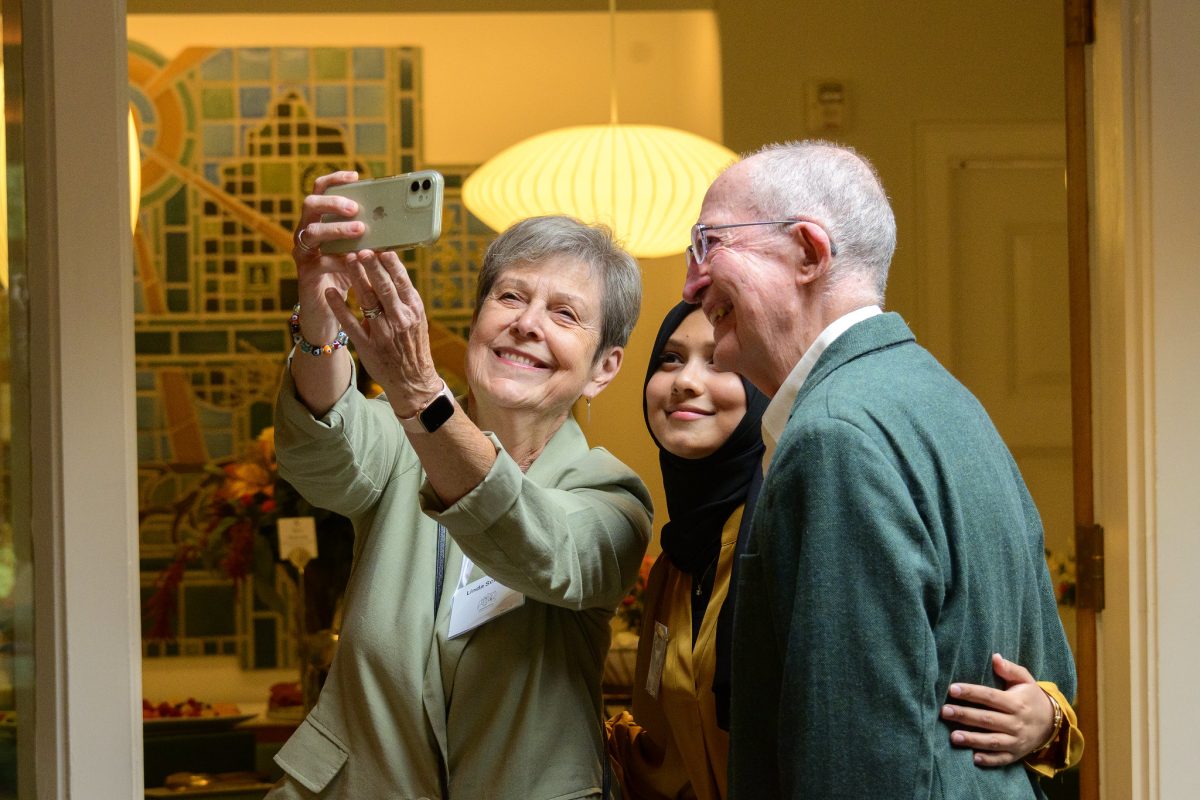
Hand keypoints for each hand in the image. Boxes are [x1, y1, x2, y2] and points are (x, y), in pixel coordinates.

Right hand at [292, 171, 365, 340]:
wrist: (329, 314)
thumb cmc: (348, 278)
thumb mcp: (360, 253)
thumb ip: (370, 237)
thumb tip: (395, 222)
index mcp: (320, 221)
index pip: (321, 191)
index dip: (335, 180)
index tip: (355, 175)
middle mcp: (306, 232)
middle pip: (310, 204)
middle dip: (333, 202)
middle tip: (355, 207)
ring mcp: (302, 252)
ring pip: (311, 231)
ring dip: (336, 229)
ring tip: (360, 230)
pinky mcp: (305, 273)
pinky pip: (317, 261)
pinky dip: (337, 260)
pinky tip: (352, 261)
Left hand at [326, 249, 442, 417]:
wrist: (413, 381)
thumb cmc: (413, 346)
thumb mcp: (416, 320)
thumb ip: (403, 298)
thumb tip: (390, 269)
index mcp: (414, 310)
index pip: (402, 281)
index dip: (390, 263)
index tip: (380, 246)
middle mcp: (400, 319)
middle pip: (383, 287)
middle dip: (371, 265)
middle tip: (360, 247)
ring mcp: (383, 333)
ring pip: (367, 300)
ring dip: (356, 278)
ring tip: (345, 259)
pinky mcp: (368, 346)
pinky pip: (350, 323)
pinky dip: (339, 307)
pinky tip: (330, 292)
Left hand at [941, 652, 1054, 766]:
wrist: (1053, 724)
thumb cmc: (1031, 698)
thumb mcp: (1025, 680)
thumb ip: (1010, 669)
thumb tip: (994, 657)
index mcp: (1016, 703)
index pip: (990, 697)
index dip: (971, 692)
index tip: (952, 689)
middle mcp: (1016, 723)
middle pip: (987, 719)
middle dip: (964, 715)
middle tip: (944, 711)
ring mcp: (1016, 741)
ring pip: (992, 741)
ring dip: (972, 739)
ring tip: (953, 737)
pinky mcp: (1016, 755)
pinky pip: (1001, 759)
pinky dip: (988, 760)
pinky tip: (973, 758)